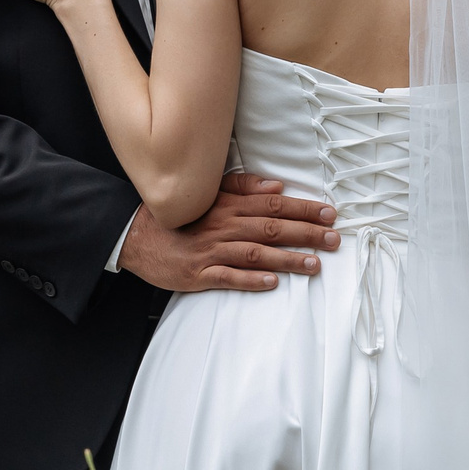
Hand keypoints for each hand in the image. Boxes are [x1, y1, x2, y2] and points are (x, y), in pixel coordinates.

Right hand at [116, 171, 339, 292]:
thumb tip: (276, 186)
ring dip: (287, 259)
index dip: (303, 208)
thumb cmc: (177, 215)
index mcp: (228, 205)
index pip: (272, 204)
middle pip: (271, 228)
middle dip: (305, 233)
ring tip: (314, 264)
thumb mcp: (207, 193)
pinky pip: (228, 277)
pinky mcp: (198, 274)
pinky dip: (251, 280)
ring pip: (256, 254)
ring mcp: (211, 251)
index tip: (328, 213)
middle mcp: (223, 226)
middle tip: (334, 239)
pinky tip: (272, 283)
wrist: (135, 235)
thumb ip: (242, 186)